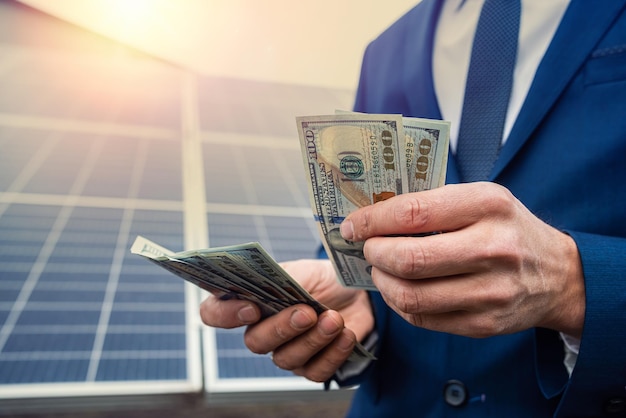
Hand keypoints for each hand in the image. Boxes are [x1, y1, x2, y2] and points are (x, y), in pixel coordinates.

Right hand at [199, 259, 372, 381]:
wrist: (357, 292)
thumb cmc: (322, 279)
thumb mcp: (302, 271)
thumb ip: (280, 281)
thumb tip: (267, 284)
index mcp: (249, 300)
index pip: (215, 313)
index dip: (225, 314)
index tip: (251, 307)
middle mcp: (261, 330)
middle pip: (255, 342)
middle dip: (282, 328)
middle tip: (307, 312)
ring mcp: (286, 351)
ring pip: (287, 360)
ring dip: (314, 339)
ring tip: (335, 319)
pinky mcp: (312, 366)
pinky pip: (315, 372)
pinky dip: (333, 353)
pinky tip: (346, 334)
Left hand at [340, 182, 584, 338]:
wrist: (558, 275)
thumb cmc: (507, 229)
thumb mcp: (482, 199)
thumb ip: (432, 204)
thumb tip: (371, 216)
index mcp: (488, 205)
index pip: (413, 213)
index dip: (372, 220)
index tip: (352, 225)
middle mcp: (493, 248)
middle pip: (408, 259)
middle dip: (374, 253)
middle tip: (367, 248)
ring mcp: (490, 292)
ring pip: (410, 296)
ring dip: (382, 281)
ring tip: (380, 268)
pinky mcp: (484, 324)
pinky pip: (422, 318)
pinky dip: (398, 303)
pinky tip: (398, 288)